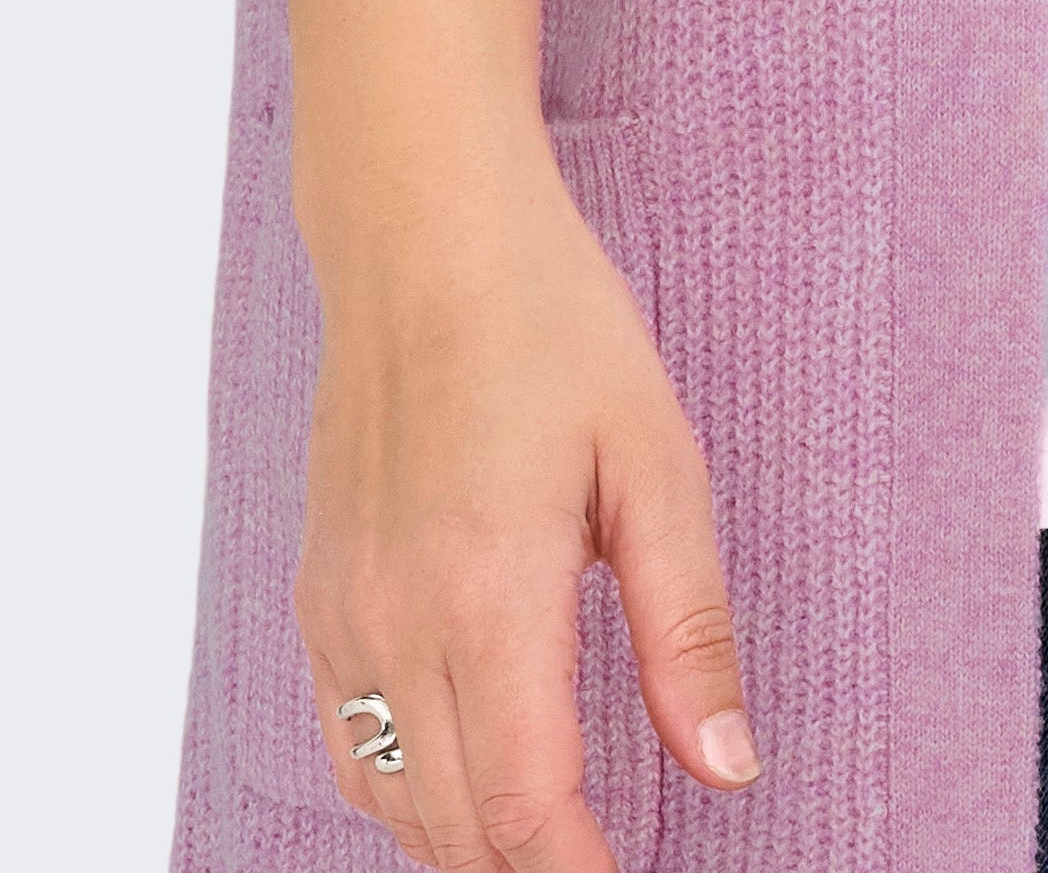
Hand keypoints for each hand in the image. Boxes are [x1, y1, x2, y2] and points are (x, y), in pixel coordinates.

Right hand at [300, 147, 756, 866]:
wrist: (425, 238)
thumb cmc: (552, 326)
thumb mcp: (657, 461)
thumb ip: (689, 629)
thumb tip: (728, 766)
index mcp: (488, 591)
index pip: (521, 806)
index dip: (578, 872)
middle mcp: (395, 620)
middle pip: (452, 828)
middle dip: (531, 864)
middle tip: (606, 857)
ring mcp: (342, 613)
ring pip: (390, 802)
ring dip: (467, 839)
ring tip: (550, 832)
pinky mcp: (318, 596)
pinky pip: (347, 744)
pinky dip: (405, 790)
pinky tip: (466, 773)